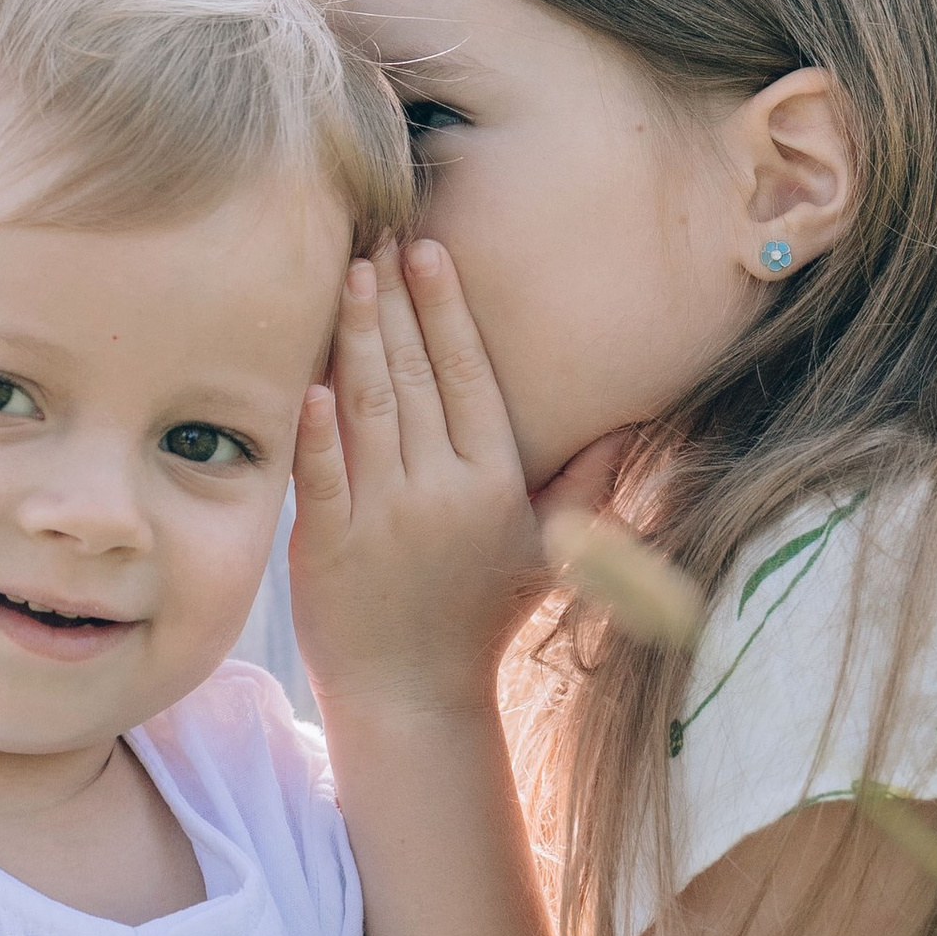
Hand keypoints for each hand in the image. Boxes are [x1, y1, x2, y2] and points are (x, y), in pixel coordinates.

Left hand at [290, 245, 555, 707]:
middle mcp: (440, 493)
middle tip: (379, 237)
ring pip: (367, 407)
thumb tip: (629, 421)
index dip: (447, 309)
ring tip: (349, 275)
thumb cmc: (479, 615)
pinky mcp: (326, 544)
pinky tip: (307, 375)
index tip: (430, 251)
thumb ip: (587, 483)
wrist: (411, 698)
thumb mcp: (548, 551)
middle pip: (415, 376)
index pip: (469, 376)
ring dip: (357, 336)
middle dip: (397, 300)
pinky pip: (319, 472)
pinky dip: (314, 425)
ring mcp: (382, 518)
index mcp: (494, 485)